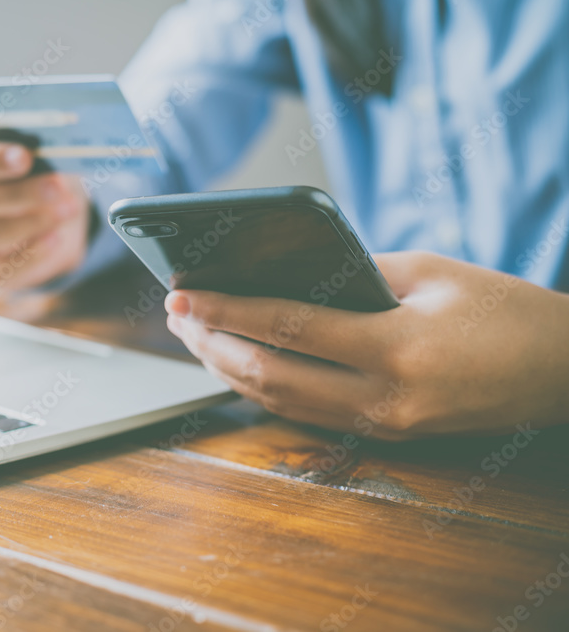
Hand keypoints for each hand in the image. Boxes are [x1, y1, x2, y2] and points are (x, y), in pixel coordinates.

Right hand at [0, 134, 88, 300]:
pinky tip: (54, 240)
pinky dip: (27, 257)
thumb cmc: (24, 179)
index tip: (26, 158)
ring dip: (28, 225)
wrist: (31, 222)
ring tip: (65, 211)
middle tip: (57, 189)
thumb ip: (30, 157)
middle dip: (15, 195)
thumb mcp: (26, 161)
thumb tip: (53, 160)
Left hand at [164, 251, 568, 439]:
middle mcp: (384, 398)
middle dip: (213, 344)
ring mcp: (384, 425)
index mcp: (397, 349)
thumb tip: (288, 272)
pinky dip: (265, 388)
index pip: (288, 328)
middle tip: (176, 315)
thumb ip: (355, 273)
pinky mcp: (387, 434)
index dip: (227, 310)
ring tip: (195, 337)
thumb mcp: (432, 273)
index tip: (182, 294)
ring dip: (230, 369)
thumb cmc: (506, 311)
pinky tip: (240, 364)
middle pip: (270, 375)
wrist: (566, 373)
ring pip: (282, 402)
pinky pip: (308, 413)